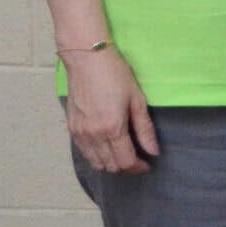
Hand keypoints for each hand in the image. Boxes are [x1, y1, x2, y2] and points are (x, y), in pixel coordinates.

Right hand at [62, 48, 158, 173]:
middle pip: (110, 166)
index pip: (126, 162)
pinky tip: (107, 147)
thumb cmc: (116, 75)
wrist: (87, 59)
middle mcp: (93, 135)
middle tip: (139, 159)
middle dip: (127, 168)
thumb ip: (145, 129)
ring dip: (111, 164)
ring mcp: (79, 133)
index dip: (139, 167)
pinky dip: (97, 156)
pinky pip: (84, 153)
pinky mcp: (71, 128)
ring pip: (96, 163)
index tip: (148, 164)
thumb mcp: (137, 99)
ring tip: (124, 154)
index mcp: (112, 128)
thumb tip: (154, 151)